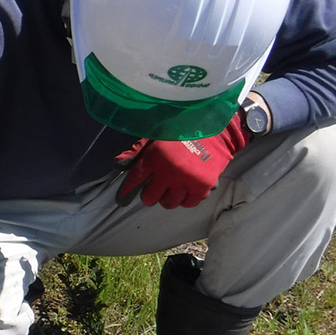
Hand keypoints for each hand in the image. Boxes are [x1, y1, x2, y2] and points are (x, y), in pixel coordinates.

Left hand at [116, 113, 249, 208]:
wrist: (217, 130)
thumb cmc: (182, 131)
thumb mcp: (156, 135)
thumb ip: (137, 150)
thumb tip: (118, 164)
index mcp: (155, 156)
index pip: (135, 179)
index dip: (126, 190)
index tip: (122, 198)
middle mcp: (169, 171)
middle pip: (150, 198)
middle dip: (149, 195)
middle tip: (154, 188)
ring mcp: (186, 180)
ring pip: (168, 203)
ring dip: (167, 198)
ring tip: (171, 188)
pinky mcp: (202, 186)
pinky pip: (188, 203)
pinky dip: (185, 199)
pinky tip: (185, 189)